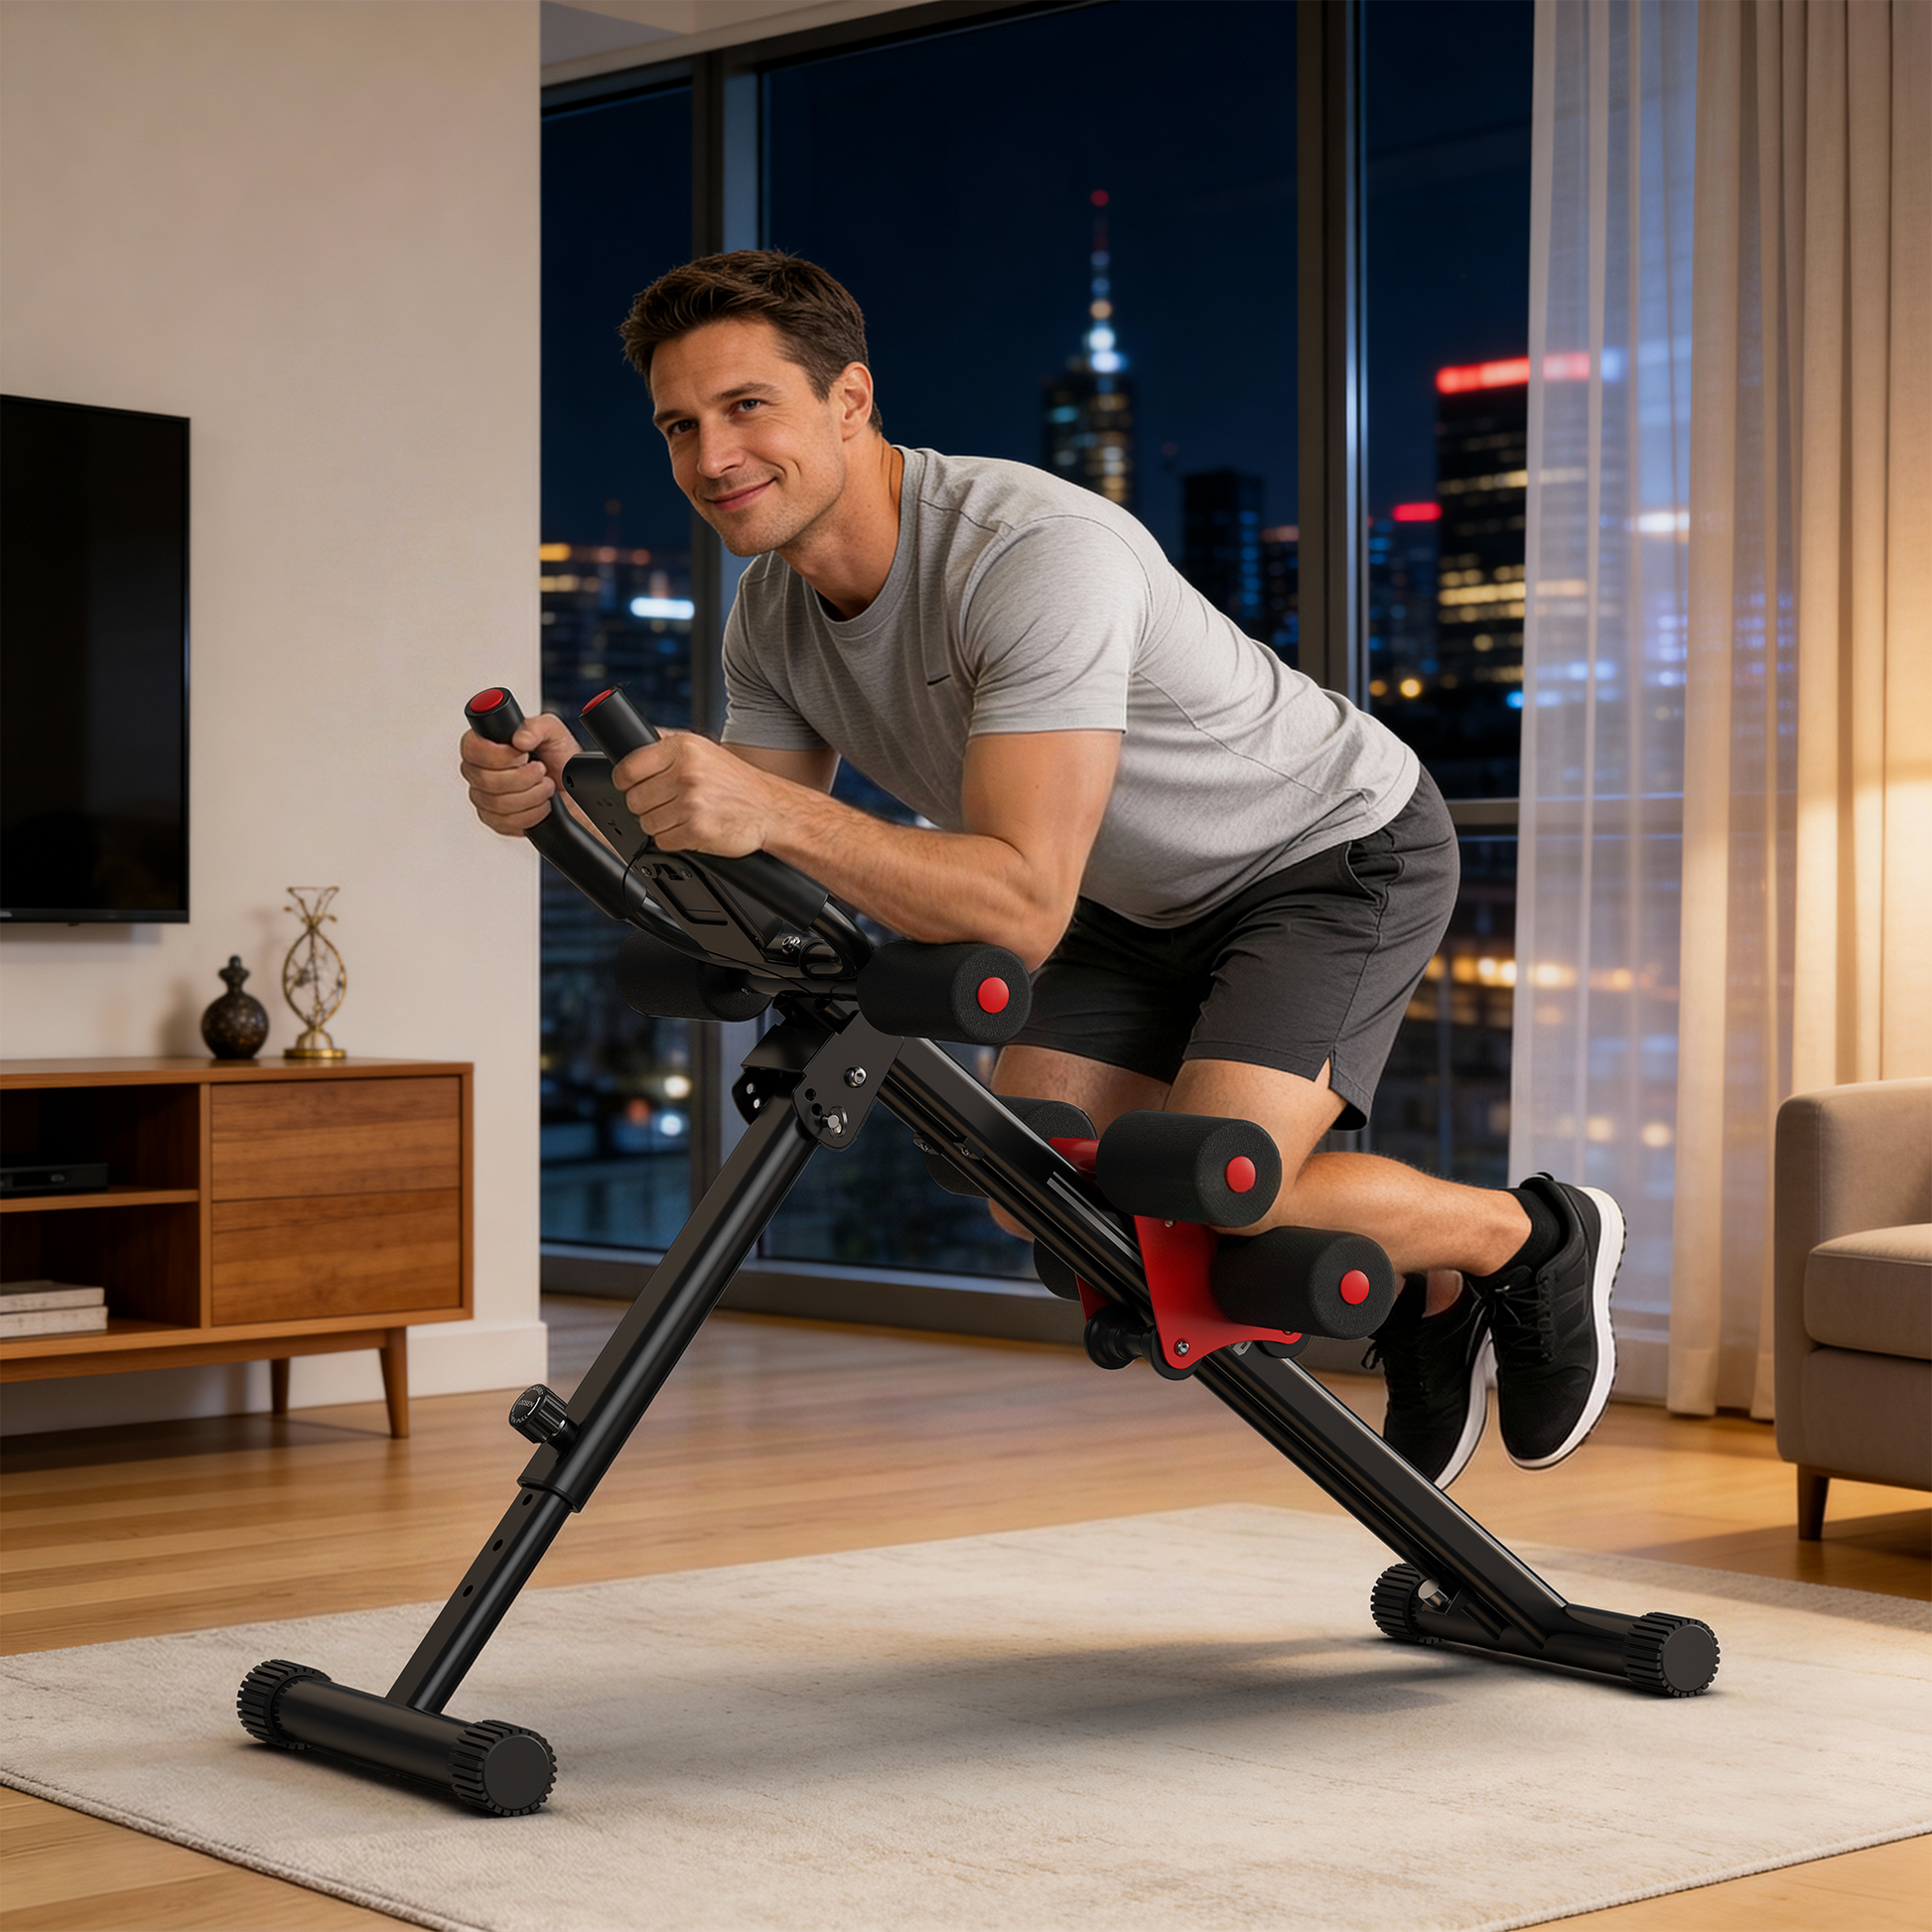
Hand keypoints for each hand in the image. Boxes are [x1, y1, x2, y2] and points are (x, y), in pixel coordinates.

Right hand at [459, 711, 577, 836]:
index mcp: (486, 745)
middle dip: (523, 777)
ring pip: (498, 803)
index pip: (471, 748)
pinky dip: (533, 813)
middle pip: (485, 780)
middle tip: (540, 770)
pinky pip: (507, 822)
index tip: (522, 755)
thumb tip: (520, 739)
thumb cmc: (560, 760)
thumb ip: (537, 727)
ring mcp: (484, 798)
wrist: (575, 790)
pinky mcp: (496, 821)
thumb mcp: (554, 733)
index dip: (497, 755)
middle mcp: (479, 772)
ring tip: (546, 785)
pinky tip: (542, 804)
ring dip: (532, 794)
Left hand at [613, 731, 779, 856]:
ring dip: (659, 824)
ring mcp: (692, 803)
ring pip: (646, 822)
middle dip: (645, 805)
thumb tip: (632, 738)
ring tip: (681, 815)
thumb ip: (667, 744)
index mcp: (683, 749)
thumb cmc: (736, 781)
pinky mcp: (697, 830)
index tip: (630, 786)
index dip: (625, 781)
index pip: (629, 768)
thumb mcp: (703, 749)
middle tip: (665, 803)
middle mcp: (687, 773)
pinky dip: (672, 839)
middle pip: (634, 799)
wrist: (770, 807)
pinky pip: (663, 841)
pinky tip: (689, 828)